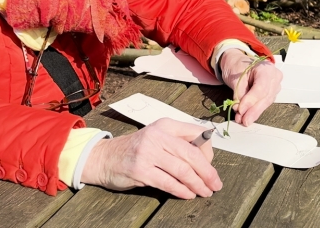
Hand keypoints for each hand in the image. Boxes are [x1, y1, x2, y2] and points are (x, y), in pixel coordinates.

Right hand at [80, 118, 221, 198]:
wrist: (104, 157)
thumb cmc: (136, 149)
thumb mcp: (157, 137)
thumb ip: (178, 143)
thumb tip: (206, 161)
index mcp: (165, 125)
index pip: (197, 133)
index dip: (208, 152)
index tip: (210, 165)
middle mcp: (157, 136)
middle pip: (192, 154)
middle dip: (208, 172)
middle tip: (216, 184)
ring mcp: (148, 153)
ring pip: (182, 170)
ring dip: (198, 184)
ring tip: (205, 192)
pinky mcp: (141, 170)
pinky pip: (168, 182)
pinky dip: (182, 190)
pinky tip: (188, 195)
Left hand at [219, 49, 282, 126]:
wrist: (240, 63)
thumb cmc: (238, 66)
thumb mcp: (236, 77)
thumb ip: (238, 92)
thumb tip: (239, 109)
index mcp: (266, 68)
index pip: (261, 88)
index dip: (251, 100)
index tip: (240, 109)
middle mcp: (274, 77)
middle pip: (265, 97)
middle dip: (253, 110)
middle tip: (243, 120)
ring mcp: (275, 86)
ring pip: (266, 102)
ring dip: (254, 113)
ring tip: (243, 120)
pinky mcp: (271, 94)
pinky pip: (264, 103)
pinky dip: (255, 111)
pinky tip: (247, 117)